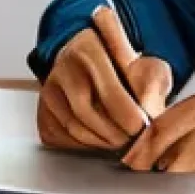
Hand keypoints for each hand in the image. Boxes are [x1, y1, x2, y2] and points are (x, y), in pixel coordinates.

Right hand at [37, 7, 172, 151]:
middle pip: (87, 112)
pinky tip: (102, 136)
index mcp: (89, 48)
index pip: (108, 91)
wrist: (91, 64)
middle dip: (115, 133)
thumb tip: (151, 114)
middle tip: (133, 137)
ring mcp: (49, 92)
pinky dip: (87, 145)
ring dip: (103, 141)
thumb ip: (150, 85)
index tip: (142, 126)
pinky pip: (65, 139)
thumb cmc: (123, 66)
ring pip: (75, 129)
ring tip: (122, 137)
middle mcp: (62, 68)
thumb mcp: (145, 63)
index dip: (128, 115)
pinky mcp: (43, 115)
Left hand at [121, 78, 194, 178]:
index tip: (142, 147)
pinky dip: (194, 163)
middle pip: (181, 117)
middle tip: (132, 164)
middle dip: (151, 141)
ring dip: (165, 153)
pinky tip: (182, 176)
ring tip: (148, 174)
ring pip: (192, 132)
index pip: (188, 106)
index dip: (160, 126)